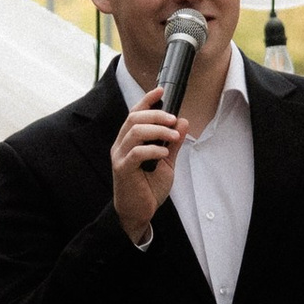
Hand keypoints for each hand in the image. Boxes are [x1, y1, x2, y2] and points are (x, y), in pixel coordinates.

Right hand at [111, 88, 185, 242]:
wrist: (139, 212)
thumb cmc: (148, 188)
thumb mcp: (167, 162)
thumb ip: (173, 143)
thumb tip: (183, 122)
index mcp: (130, 140)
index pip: (135, 113)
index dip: (147, 100)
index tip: (161, 90)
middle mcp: (121, 145)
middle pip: (135, 118)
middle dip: (157, 114)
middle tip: (174, 119)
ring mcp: (120, 156)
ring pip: (135, 131)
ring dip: (158, 130)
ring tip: (173, 136)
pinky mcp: (122, 169)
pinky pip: (137, 153)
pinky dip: (153, 150)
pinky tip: (164, 153)